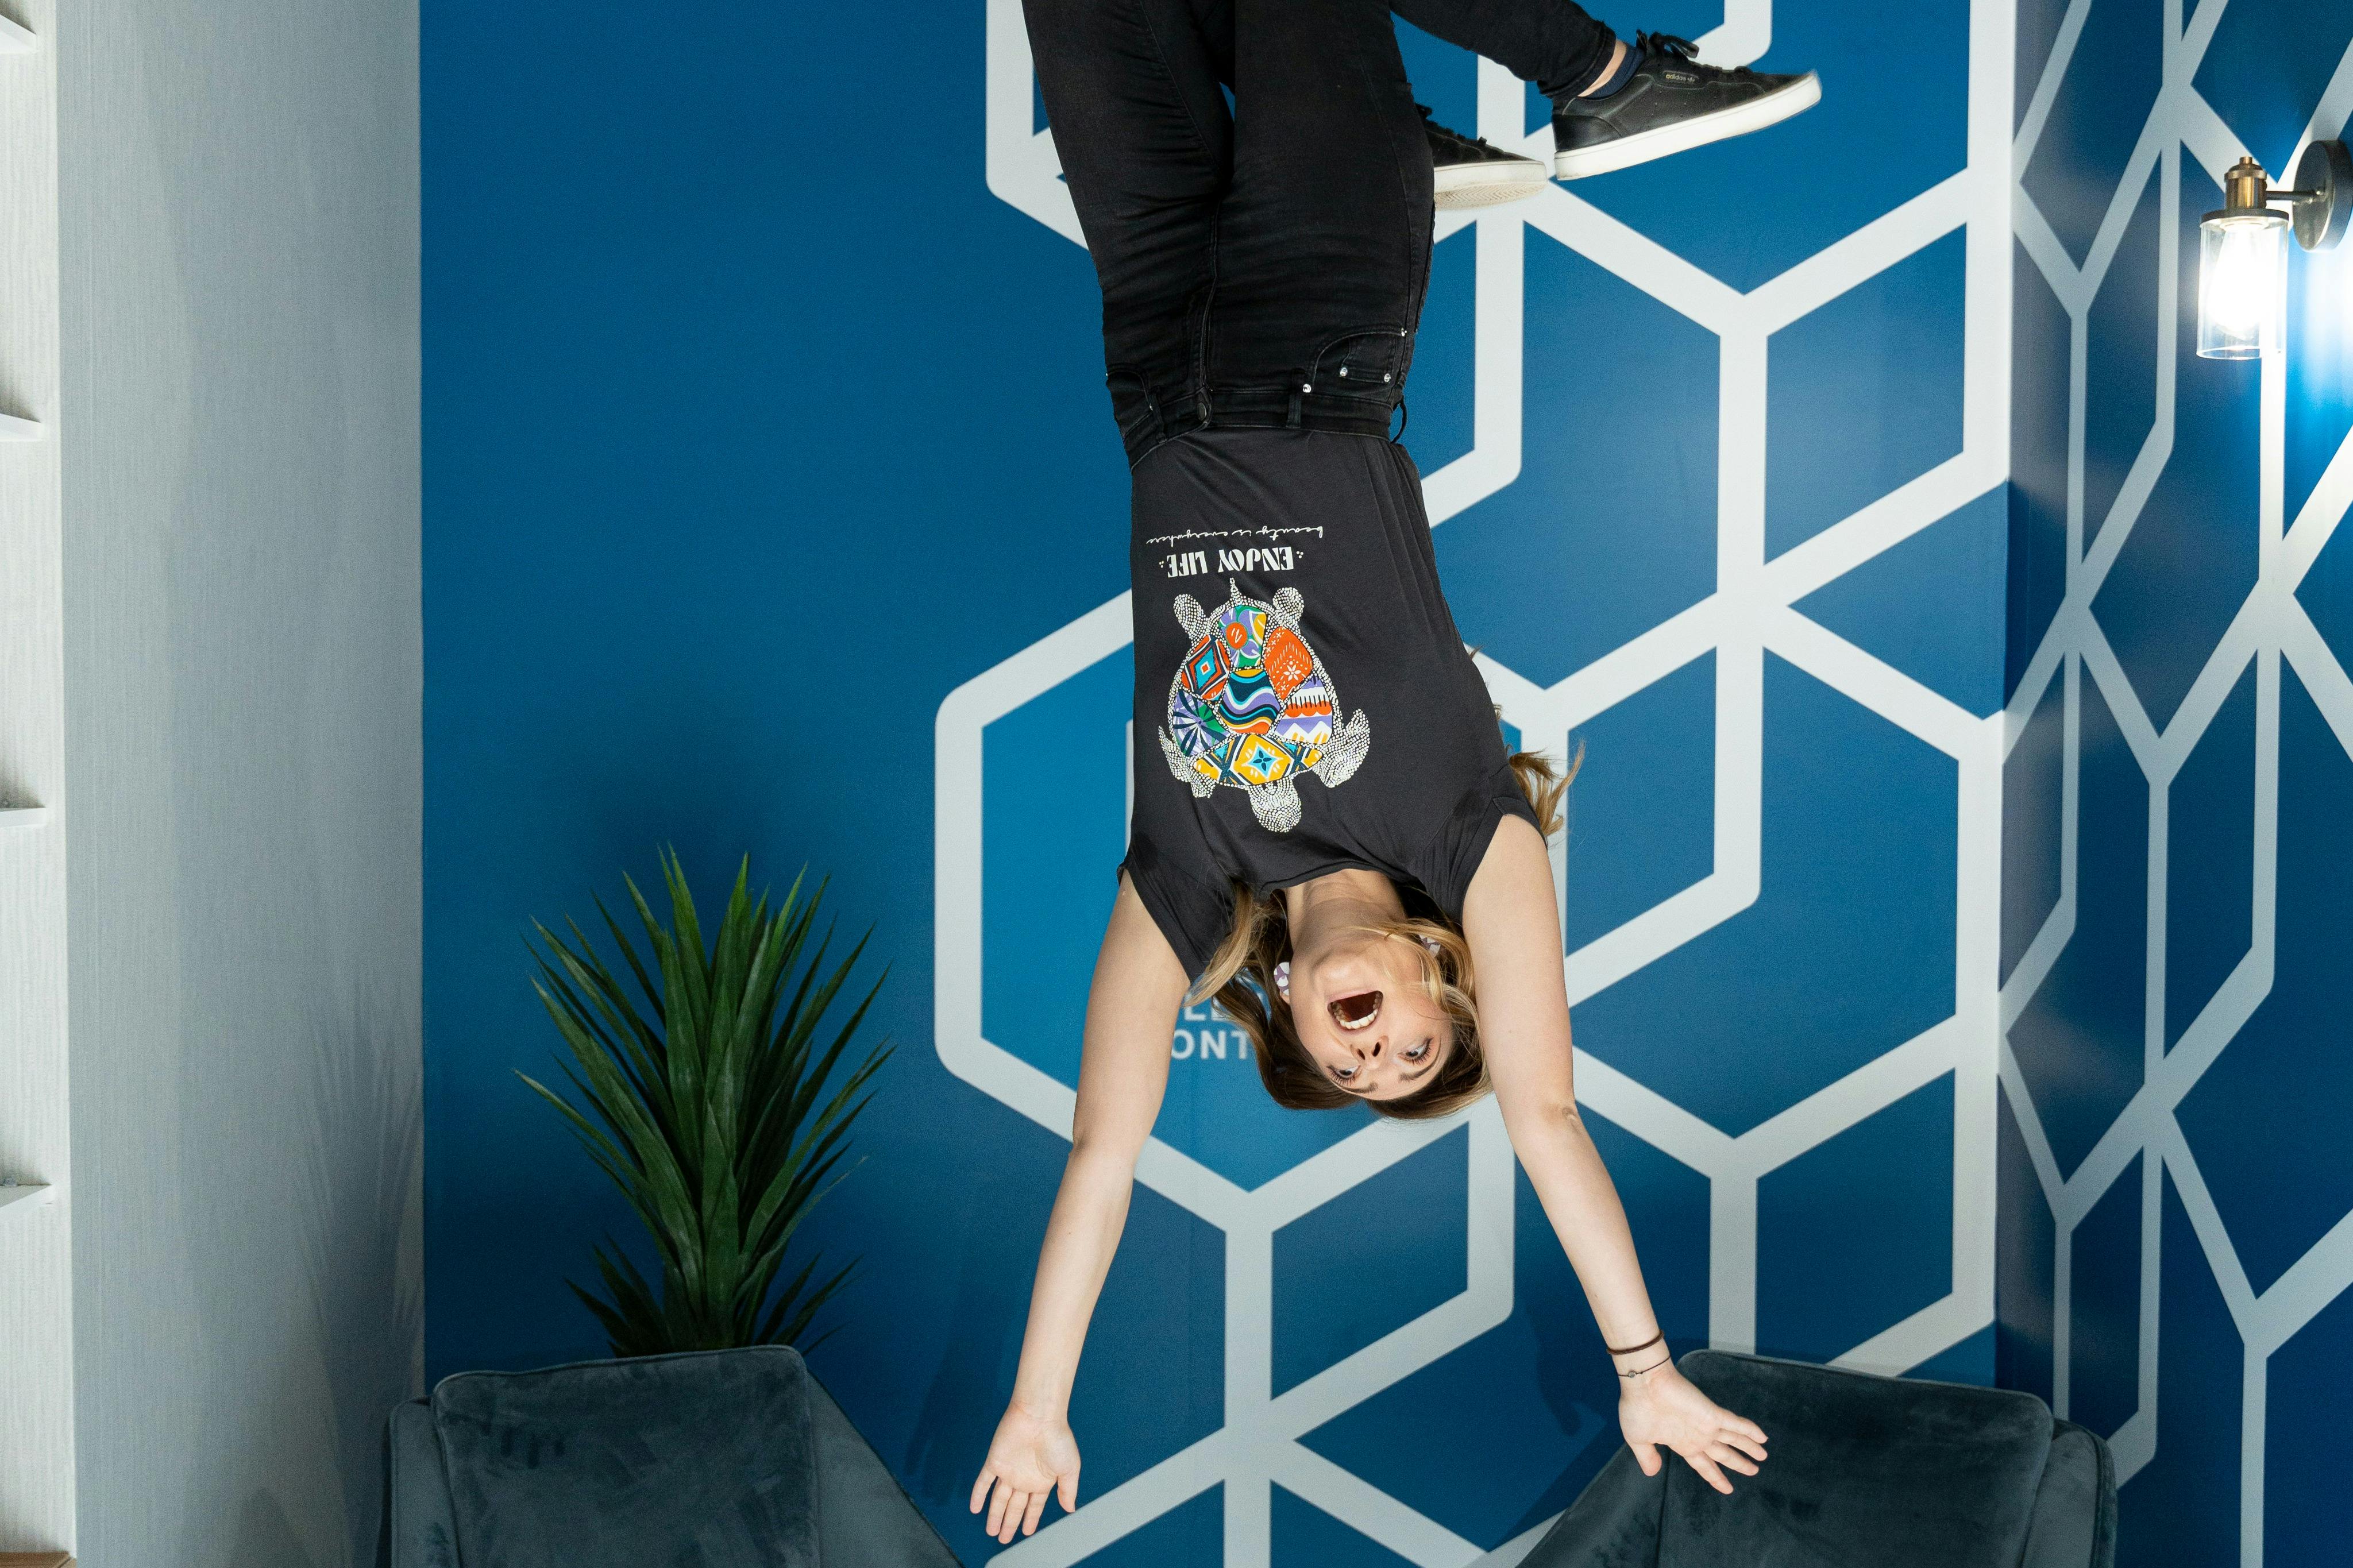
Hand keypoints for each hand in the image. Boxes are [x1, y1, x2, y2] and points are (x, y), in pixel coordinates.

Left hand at [971, 1402, 1081, 1543]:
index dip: (1030, 1519)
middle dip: (1010, 1523)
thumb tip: (1070, 1509)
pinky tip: (974, 1508)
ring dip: (994, 1515)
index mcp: (1042, 1480)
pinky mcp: (994, 1461)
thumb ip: (1068, 1491)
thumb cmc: (1058, 1438)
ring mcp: (1008, 1470)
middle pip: (1014, 1506)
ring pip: (998, 1499)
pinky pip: (983, 1482)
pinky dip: (978, 1495)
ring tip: (991, 1531)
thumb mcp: (1069, 1469)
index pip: (1034, 1505)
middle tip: (1003, 1538)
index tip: (1026, 1532)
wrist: (1039, 1416)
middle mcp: (1024, 1478)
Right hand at [1617, 1362, 1768, 1494]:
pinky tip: (1763, 1437)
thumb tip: (1652, 1473)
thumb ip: (1647, 1457)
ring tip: (1763, 1456)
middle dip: (1738, 1462)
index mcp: (1681, 1443)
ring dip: (1749, 1447)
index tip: (1726, 1487)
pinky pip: (1736, 1424)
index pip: (1703, 1464)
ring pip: (1734, 1439)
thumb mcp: (1638, 1440)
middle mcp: (1697, 1436)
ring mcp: (1706, 1425)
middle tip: (1753, 1470)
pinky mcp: (1711, 1414)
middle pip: (1723, 1453)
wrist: (1642, 1384)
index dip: (1715, 1476)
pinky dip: (1750, 1430)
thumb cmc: (1638, 1409)